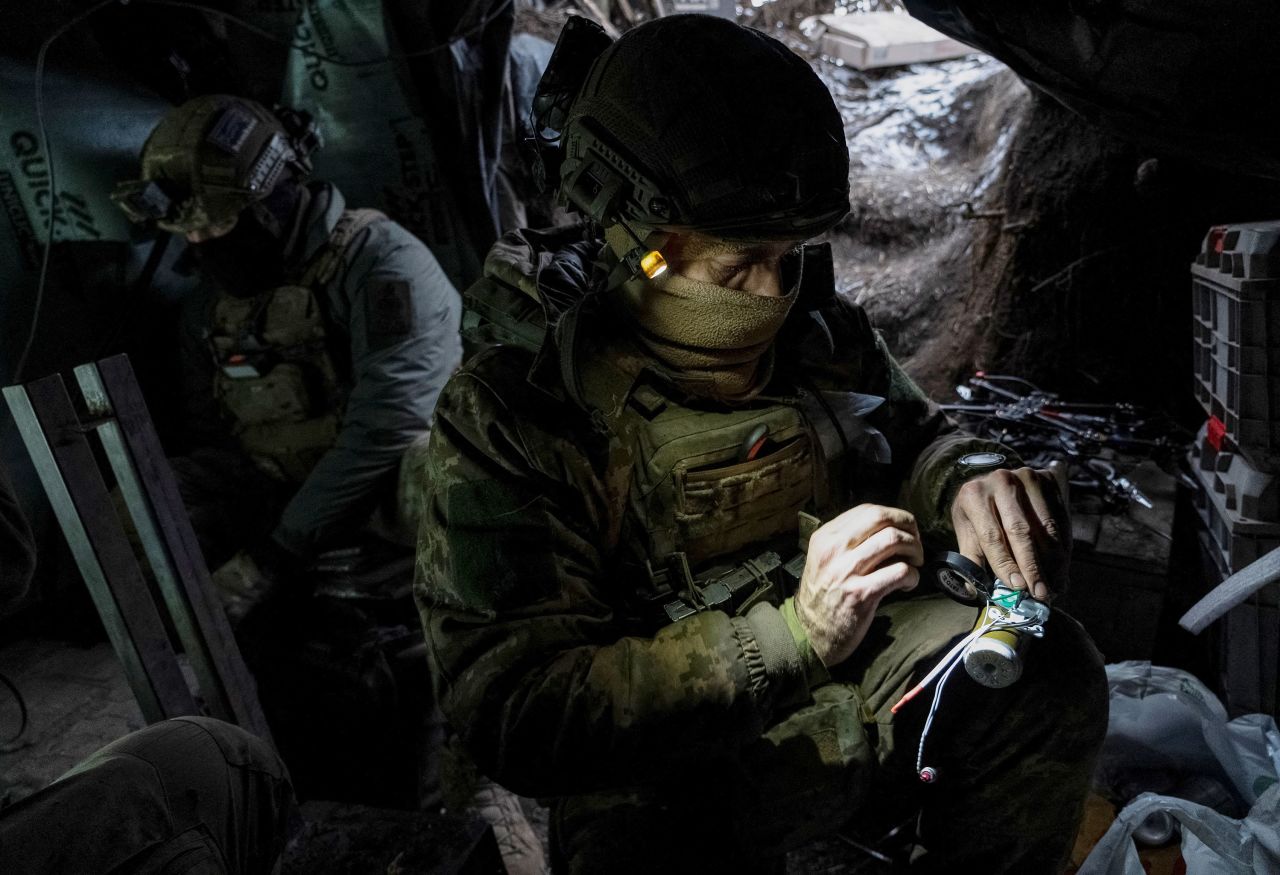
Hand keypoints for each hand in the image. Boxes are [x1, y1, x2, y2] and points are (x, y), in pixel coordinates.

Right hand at [794, 504, 922, 666]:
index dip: (895, 516)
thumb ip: (850, 542)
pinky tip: (908, 583)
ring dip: (914, 549)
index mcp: (826, 537)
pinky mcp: (861, 595)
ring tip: (915, 563)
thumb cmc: (823, 595)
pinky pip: (900, 572)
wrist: (809, 634)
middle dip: (908, 527)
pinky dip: (913, 576)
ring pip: (894, 540)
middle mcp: (834, 550)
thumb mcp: (826, 560)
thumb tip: (890, 530)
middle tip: (916, 543)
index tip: (904, 530)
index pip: (868, 510)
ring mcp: (846, 572)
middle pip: (882, 518)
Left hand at [950, 467, 1069, 600]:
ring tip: (1054, 587)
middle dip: (1033, 567)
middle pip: (1021, 531)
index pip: (991, 536)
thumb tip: (974, 590)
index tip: (1018, 587)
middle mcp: (1000, 482)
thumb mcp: (967, 530)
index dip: (1005, 563)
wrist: (993, 479)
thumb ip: (971, 558)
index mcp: (973, 495)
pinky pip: (1060, 520)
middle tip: (1041, 594)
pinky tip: (1062, 569)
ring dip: (1053, 562)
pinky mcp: (1047, 480)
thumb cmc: (977, 511)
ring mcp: (1026, 478)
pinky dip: (1063, 548)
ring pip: (1045, 528)